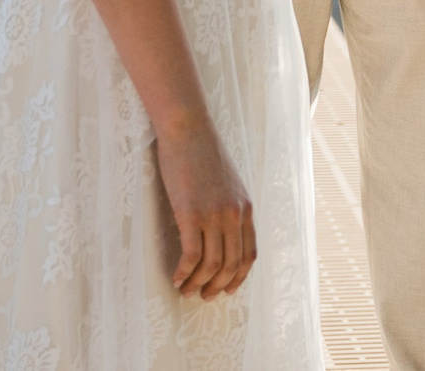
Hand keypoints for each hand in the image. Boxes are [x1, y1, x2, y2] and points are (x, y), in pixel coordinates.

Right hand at [154, 120, 256, 299]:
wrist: (188, 128)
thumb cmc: (202, 151)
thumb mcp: (227, 182)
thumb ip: (229, 206)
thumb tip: (218, 232)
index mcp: (246, 207)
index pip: (249, 254)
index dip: (238, 277)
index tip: (226, 289)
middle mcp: (234, 214)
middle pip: (231, 264)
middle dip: (217, 286)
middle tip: (203, 296)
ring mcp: (214, 215)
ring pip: (211, 265)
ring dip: (198, 284)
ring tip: (186, 290)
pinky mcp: (191, 214)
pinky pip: (191, 255)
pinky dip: (184, 272)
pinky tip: (176, 277)